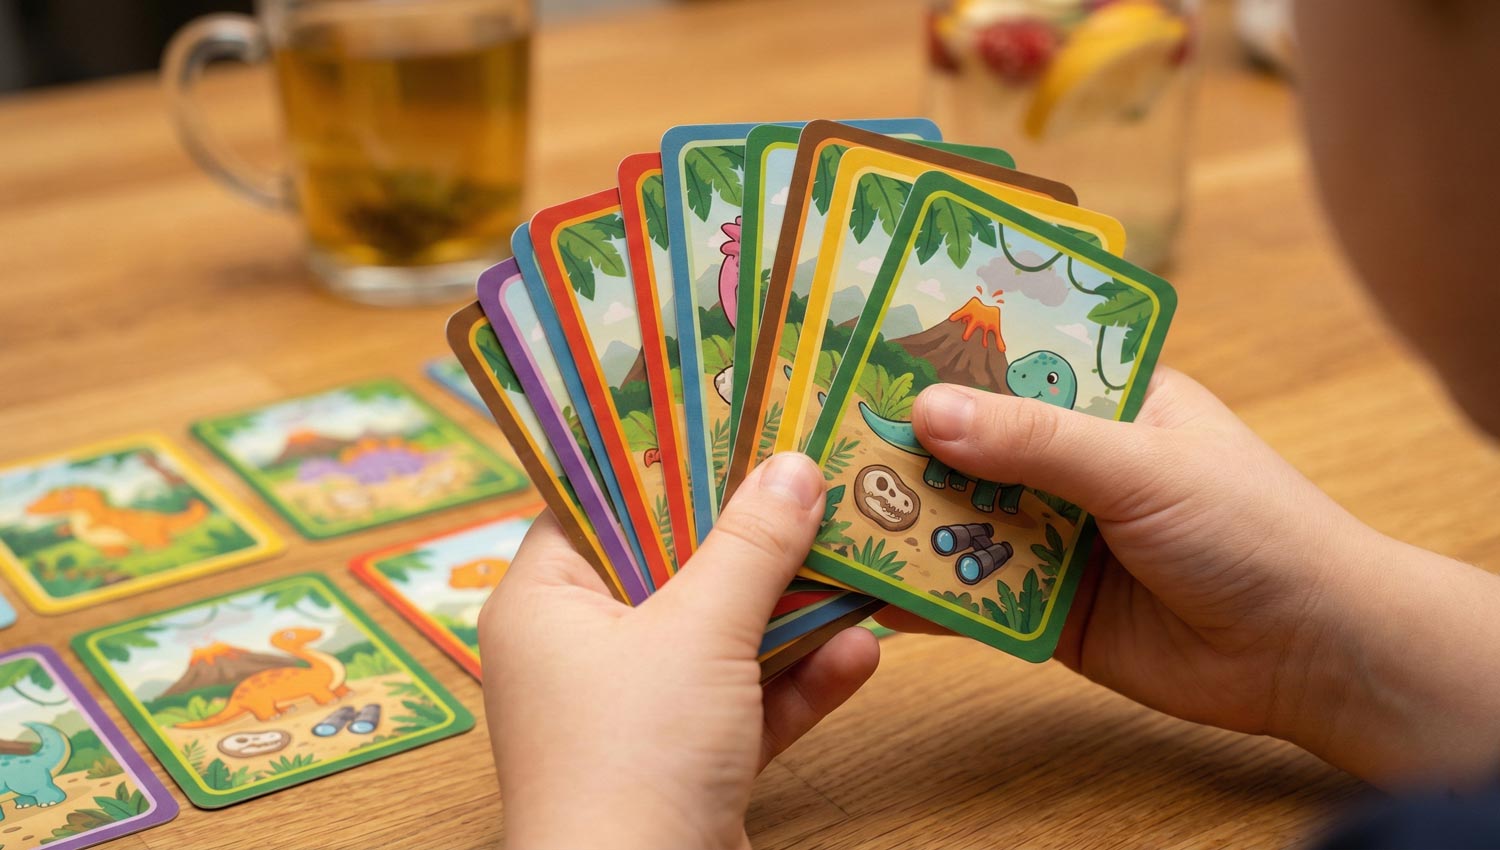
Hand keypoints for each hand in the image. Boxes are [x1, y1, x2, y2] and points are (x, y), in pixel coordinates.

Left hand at [481, 453, 879, 849]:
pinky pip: (747, 700)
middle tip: (814, 470)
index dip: (663, 454)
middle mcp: (583, 650)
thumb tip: (793, 466)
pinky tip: (860, 650)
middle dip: (751, 530)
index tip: (731, 412)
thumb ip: (750, 546)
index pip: (597, 500)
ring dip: (790, 606)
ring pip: (720, 633)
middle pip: (673, 562)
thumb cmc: (633, 762)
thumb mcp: (697, 633)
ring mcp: (637, 710)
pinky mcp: (687, 761)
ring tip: (856, 550)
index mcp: (546, 603)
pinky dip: (799, 679)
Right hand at [878, 367, 1499, 787]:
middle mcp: (1072, 460)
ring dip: (900, 515)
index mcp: (1107, 399)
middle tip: (810, 426)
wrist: (1311, 656)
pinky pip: (969, 590)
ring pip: (961, 515)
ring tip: (816, 504)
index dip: (942, 349)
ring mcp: (1055, 533)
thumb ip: (1036, 440)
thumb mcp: (1143, 465)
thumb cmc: (1254, 530)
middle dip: (901, 438)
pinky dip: (922, 591)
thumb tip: (926, 412)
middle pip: (970, 441)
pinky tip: (863, 587)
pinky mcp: (1044, 605)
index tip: (859, 336)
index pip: (1010, 358)